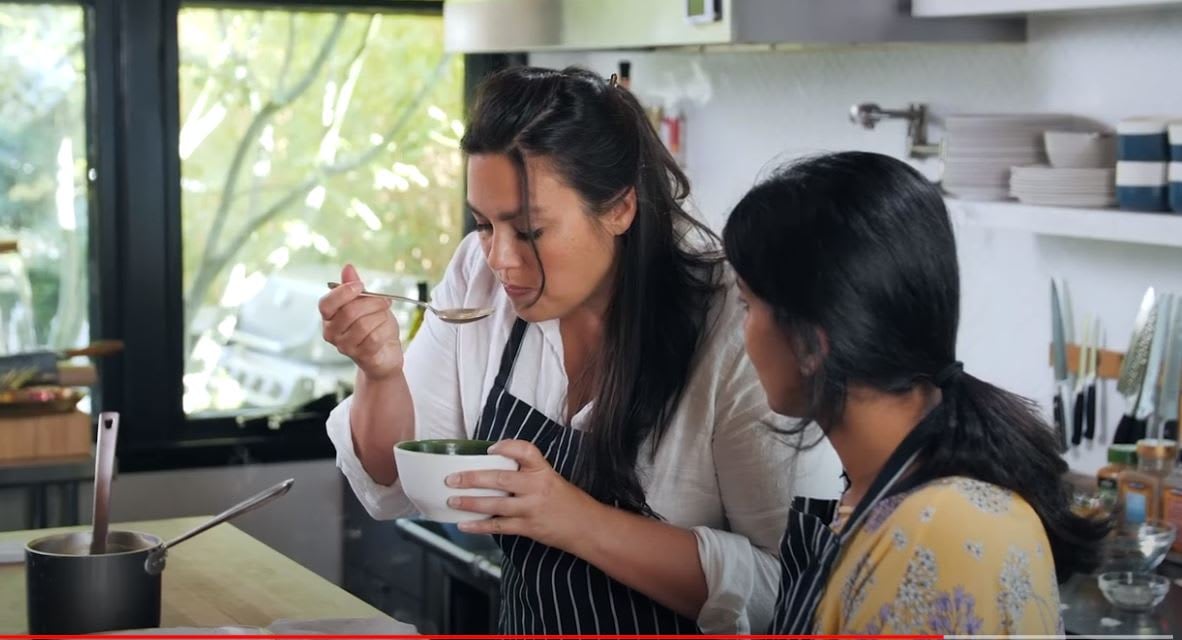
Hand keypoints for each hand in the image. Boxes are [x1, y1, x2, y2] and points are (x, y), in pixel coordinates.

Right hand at [319, 264, 403, 380]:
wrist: (386, 353)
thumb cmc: (374, 325)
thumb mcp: (366, 302)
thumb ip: (354, 286)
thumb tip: (348, 267)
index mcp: (329, 317)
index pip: (326, 304)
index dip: (343, 293)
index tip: (360, 286)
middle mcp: (332, 333)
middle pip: (349, 312)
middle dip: (372, 303)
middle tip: (384, 301)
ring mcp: (345, 347)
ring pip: (364, 325)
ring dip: (381, 317)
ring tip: (385, 318)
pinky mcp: (361, 357)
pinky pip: (375, 339)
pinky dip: (385, 331)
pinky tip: (386, 332)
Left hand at [446, 440, 601, 549]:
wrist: (587, 527)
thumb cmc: (568, 501)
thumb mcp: (552, 478)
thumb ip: (528, 473)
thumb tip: (495, 468)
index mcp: (544, 470)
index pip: (525, 451)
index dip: (506, 447)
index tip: (489, 449)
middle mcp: (536, 487)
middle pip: (500, 479)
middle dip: (472, 479)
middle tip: (452, 478)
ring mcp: (531, 508)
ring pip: (495, 504)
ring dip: (470, 503)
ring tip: (452, 501)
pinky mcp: (528, 527)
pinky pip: (498, 526)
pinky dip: (479, 526)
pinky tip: (464, 525)